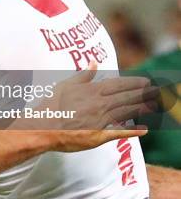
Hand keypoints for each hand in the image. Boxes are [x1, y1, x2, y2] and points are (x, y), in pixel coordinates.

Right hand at [38, 63, 157, 151]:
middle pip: (126, 98)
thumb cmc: (51, 105)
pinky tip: (144, 129)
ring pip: (126, 113)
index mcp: (92, 91)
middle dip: (143, 94)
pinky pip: (120, 133)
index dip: (133, 83)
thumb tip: (94, 63)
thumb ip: (83, 75)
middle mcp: (100, 105)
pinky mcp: (98, 136)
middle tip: (155, 92)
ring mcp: (101, 121)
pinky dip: (133, 131)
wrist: (43, 127)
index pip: (118, 85)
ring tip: (152, 105)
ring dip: (141, 108)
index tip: (145, 81)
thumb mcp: (65, 85)